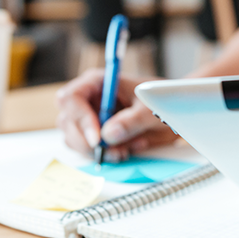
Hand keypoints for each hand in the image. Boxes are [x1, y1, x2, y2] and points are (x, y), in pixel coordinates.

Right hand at [54, 69, 178, 161]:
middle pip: (68, 122)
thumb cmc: (159, 101)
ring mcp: (88, 117)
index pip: (71, 98)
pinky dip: (106, 155)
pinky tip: (129, 148)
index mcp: (97, 83)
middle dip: (89, 142)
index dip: (80, 119)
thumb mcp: (150, 109)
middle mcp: (88, 99)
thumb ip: (131, 121)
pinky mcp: (94, 134)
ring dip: (99, 151)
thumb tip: (108, 135)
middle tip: (116, 151)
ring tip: (128, 148)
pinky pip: (88, 149)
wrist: (170, 112)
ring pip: (74, 139)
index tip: (98, 139)